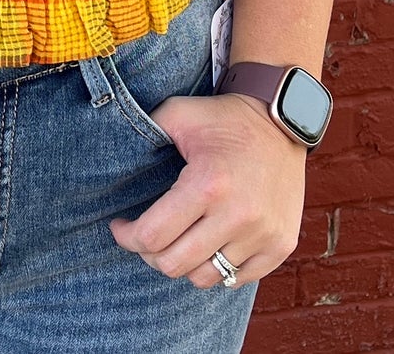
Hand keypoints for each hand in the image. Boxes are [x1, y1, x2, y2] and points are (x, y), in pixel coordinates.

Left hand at [108, 91, 305, 288]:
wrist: (282, 119)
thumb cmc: (223, 118)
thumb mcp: (178, 113)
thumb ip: (144, 129)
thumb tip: (111, 155)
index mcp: (208, 184)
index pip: (152, 236)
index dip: (127, 237)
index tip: (121, 227)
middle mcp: (238, 215)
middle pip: (174, 265)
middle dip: (150, 253)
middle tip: (147, 235)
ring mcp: (263, 234)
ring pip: (205, 278)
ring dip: (185, 262)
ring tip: (179, 240)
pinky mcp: (280, 245)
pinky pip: (237, 279)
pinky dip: (218, 268)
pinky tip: (209, 244)